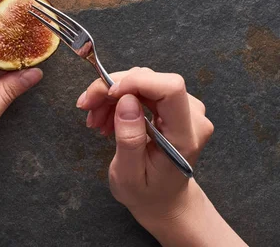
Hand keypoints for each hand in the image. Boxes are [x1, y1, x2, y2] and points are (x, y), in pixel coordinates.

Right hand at [77, 67, 245, 246]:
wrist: (164, 199)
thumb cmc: (147, 192)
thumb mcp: (129, 175)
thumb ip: (130, 139)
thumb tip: (126, 101)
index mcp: (185, 136)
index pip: (170, 89)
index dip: (136, 82)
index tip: (107, 94)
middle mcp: (192, 116)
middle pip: (151, 80)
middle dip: (113, 89)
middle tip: (86, 107)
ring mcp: (186, 108)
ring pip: (143, 81)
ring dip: (112, 95)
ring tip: (95, 120)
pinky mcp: (174, 105)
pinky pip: (143, 89)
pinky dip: (119, 98)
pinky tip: (106, 117)